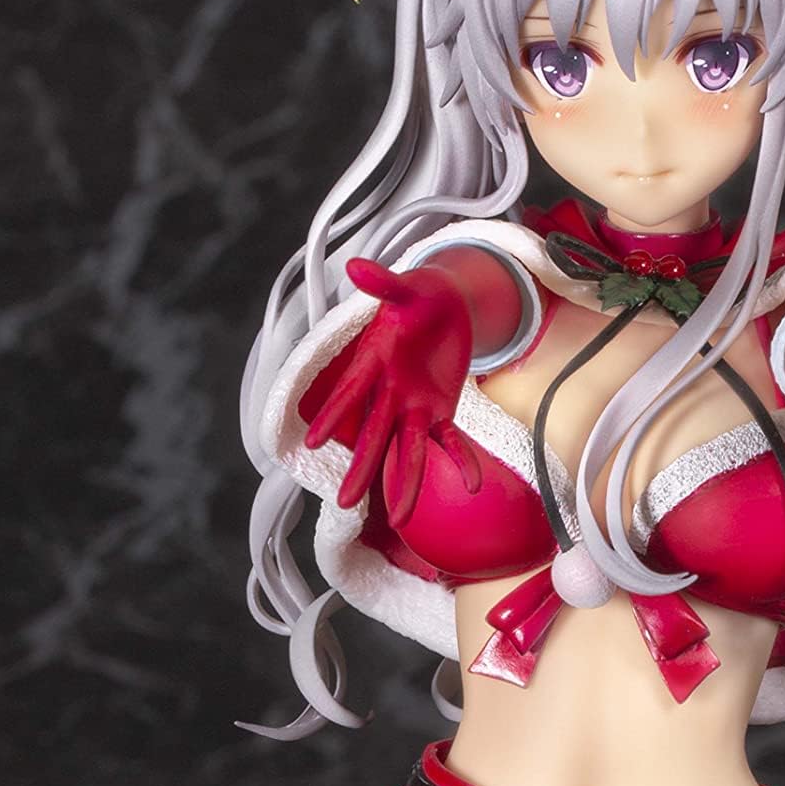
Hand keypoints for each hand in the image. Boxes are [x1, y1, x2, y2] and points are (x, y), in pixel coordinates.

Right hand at [300, 257, 481, 526]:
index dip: (333, 414)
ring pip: (407, 449)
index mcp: (374, 363)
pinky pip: (450, 441)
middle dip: (361, 466)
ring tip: (400, 518)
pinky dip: (460, 460)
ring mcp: (415, 406)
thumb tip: (356, 267)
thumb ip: (384, 283)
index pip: (351, 392)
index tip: (311, 440)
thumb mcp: (405, 287)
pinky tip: (473, 484)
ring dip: (404, 481)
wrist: (445, 305)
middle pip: (373, 434)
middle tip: (345, 501)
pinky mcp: (441, 411)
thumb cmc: (417, 296)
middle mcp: (389, 392)